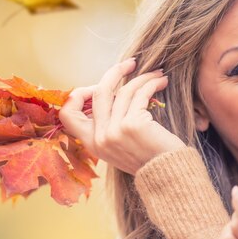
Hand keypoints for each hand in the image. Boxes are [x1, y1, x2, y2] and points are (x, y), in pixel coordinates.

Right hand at [58, 58, 185, 174]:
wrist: (169, 175)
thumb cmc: (149, 158)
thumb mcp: (119, 146)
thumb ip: (108, 126)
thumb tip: (110, 92)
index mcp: (92, 144)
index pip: (68, 114)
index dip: (80, 94)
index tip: (102, 86)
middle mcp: (100, 138)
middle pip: (99, 92)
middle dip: (115, 72)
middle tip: (131, 63)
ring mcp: (115, 131)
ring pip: (124, 90)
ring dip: (143, 77)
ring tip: (158, 75)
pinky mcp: (133, 125)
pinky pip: (140, 94)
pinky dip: (152, 83)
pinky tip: (162, 82)